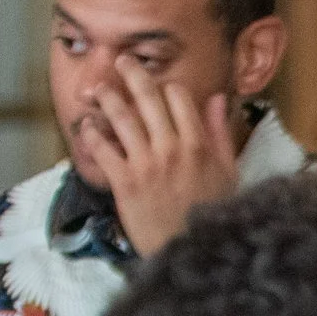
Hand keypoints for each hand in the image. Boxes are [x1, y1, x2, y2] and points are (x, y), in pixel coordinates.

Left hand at [76, 56, 241, 255]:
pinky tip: (87, 126)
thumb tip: (217, 100)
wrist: (193, 254)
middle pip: (147, 98)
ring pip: (120, 117)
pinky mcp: (124, 183)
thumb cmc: (212, 214)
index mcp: (199, 146)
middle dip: (131, 74)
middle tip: (120, 61)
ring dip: (107, 97)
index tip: (160, 85)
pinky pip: (102, 149)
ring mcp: (146, 165)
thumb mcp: (229, 173)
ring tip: (98, 88)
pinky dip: (91, 134)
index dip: (167, 87)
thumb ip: (220, 134)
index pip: (179, 98)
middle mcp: (171, 149)